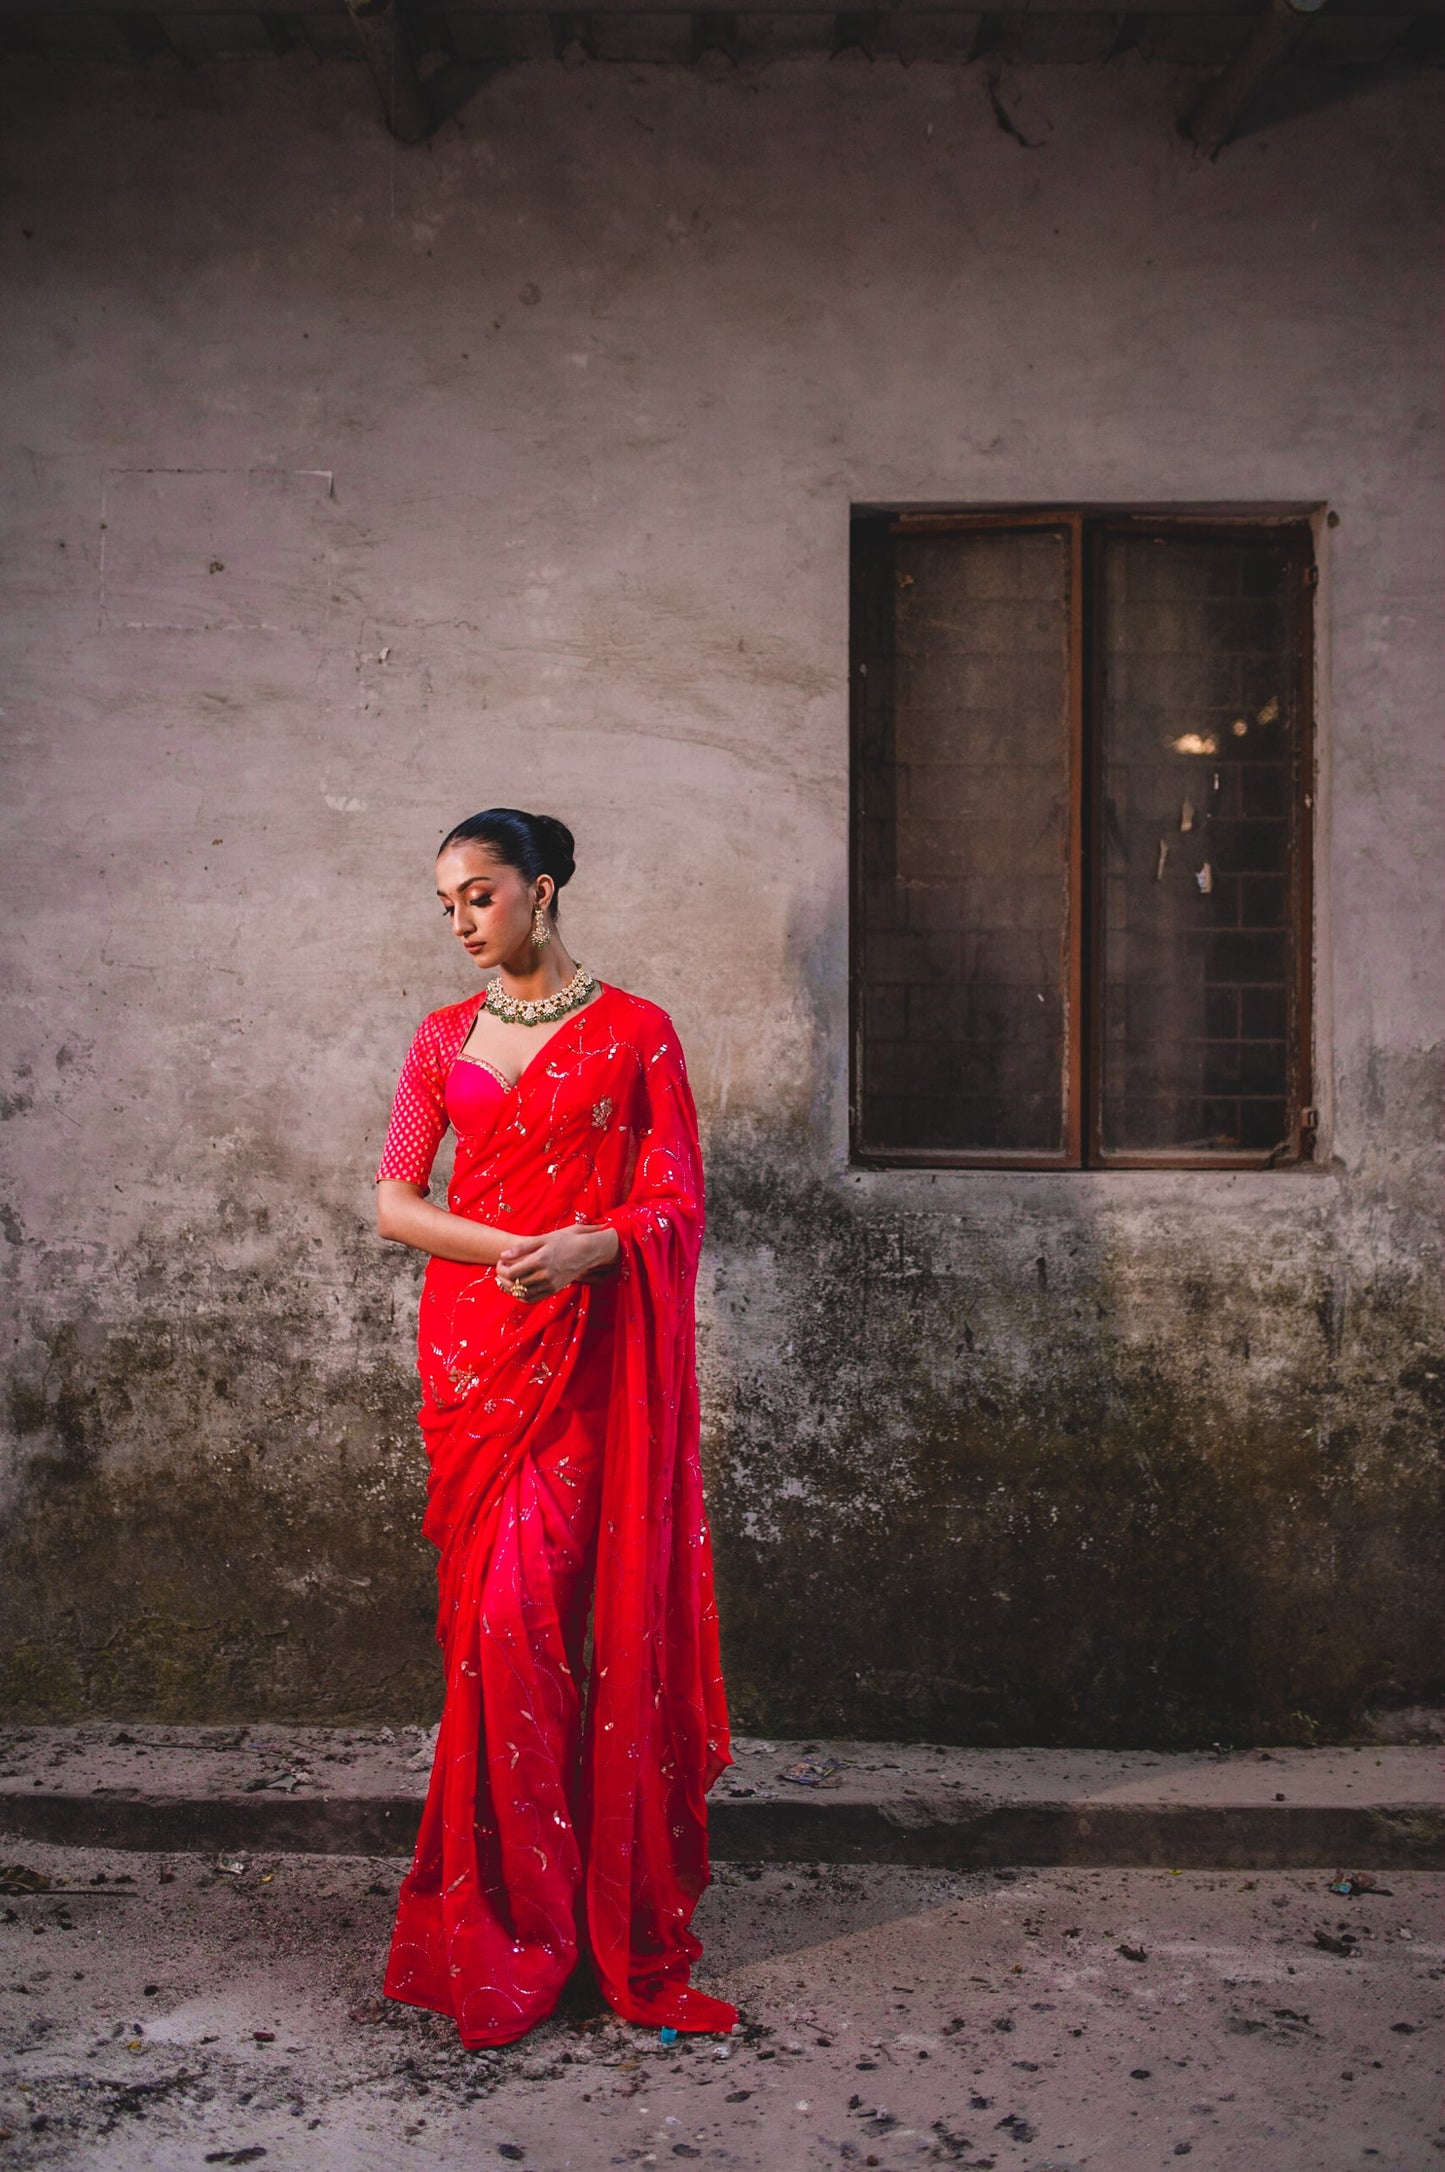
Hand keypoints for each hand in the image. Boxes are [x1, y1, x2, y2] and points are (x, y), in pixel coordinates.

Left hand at [496, 1225, 617, 1300]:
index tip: (500, 1262)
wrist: (587, 1251)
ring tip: (507, 1279)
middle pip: (515, 1284)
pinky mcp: (554, 1290)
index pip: (513, 1272)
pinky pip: (533, 1298)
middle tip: (501, 1270)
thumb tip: (503, 1255)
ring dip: (510, 1288)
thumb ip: (522, 1248)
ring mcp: (550, 1284)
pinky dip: (522, 1296)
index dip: (501, 1269)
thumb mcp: (544, 1239)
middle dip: (503, 1278)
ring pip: (523, 1294)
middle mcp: (545, 1275)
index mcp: (540, 1260)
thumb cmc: (565, 1241)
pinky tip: (518, 1288)